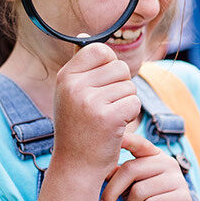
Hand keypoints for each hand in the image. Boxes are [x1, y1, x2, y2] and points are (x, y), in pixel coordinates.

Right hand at [51, 43, 140, 176]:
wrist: (76, 166)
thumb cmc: (78, 127)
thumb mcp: (71, 93)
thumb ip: (81, 66)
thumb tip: (85, 34)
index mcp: (65, 76)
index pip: (100, 50)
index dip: (110, 66)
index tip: (103, 85)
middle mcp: (74, 86)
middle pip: (120, 67)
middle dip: (121, 87)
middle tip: (106, 108)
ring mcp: (90, 101)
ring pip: (129, 86)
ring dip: (126, 103)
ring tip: (109, 119)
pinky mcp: (108, 117)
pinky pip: (134, 103)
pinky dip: (131, 116)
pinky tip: (115, 128)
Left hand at [100, 132, 197, 200]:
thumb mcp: (132, 190)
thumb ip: (121, 177)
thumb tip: (99, 168)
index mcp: (156, 157)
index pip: (138, 143)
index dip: (124, 139)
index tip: (106, 138)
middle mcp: (169, 163)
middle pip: (131, 169)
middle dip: (111, 192)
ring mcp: (178, 180)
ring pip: (139, 191)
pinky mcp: (182, 199)